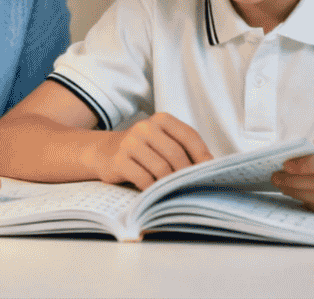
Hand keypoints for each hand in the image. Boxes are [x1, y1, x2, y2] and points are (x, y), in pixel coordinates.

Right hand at [85, 112, 212, 189]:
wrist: (104, 151)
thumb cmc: (142, 149)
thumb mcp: (161, 140)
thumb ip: (182, 147)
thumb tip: (209, 166)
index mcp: (161, 119)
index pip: (189, 136)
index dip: (202, 155)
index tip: (209, 171)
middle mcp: (145, 127)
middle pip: (176, 154)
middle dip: (186, 173)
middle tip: (192, 187)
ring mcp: (130, 143)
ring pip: (161, 168)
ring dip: (170, 184)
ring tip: (176, 192)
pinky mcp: (119, 161)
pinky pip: (144, 179)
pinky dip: (153, 189)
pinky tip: (156, 193)